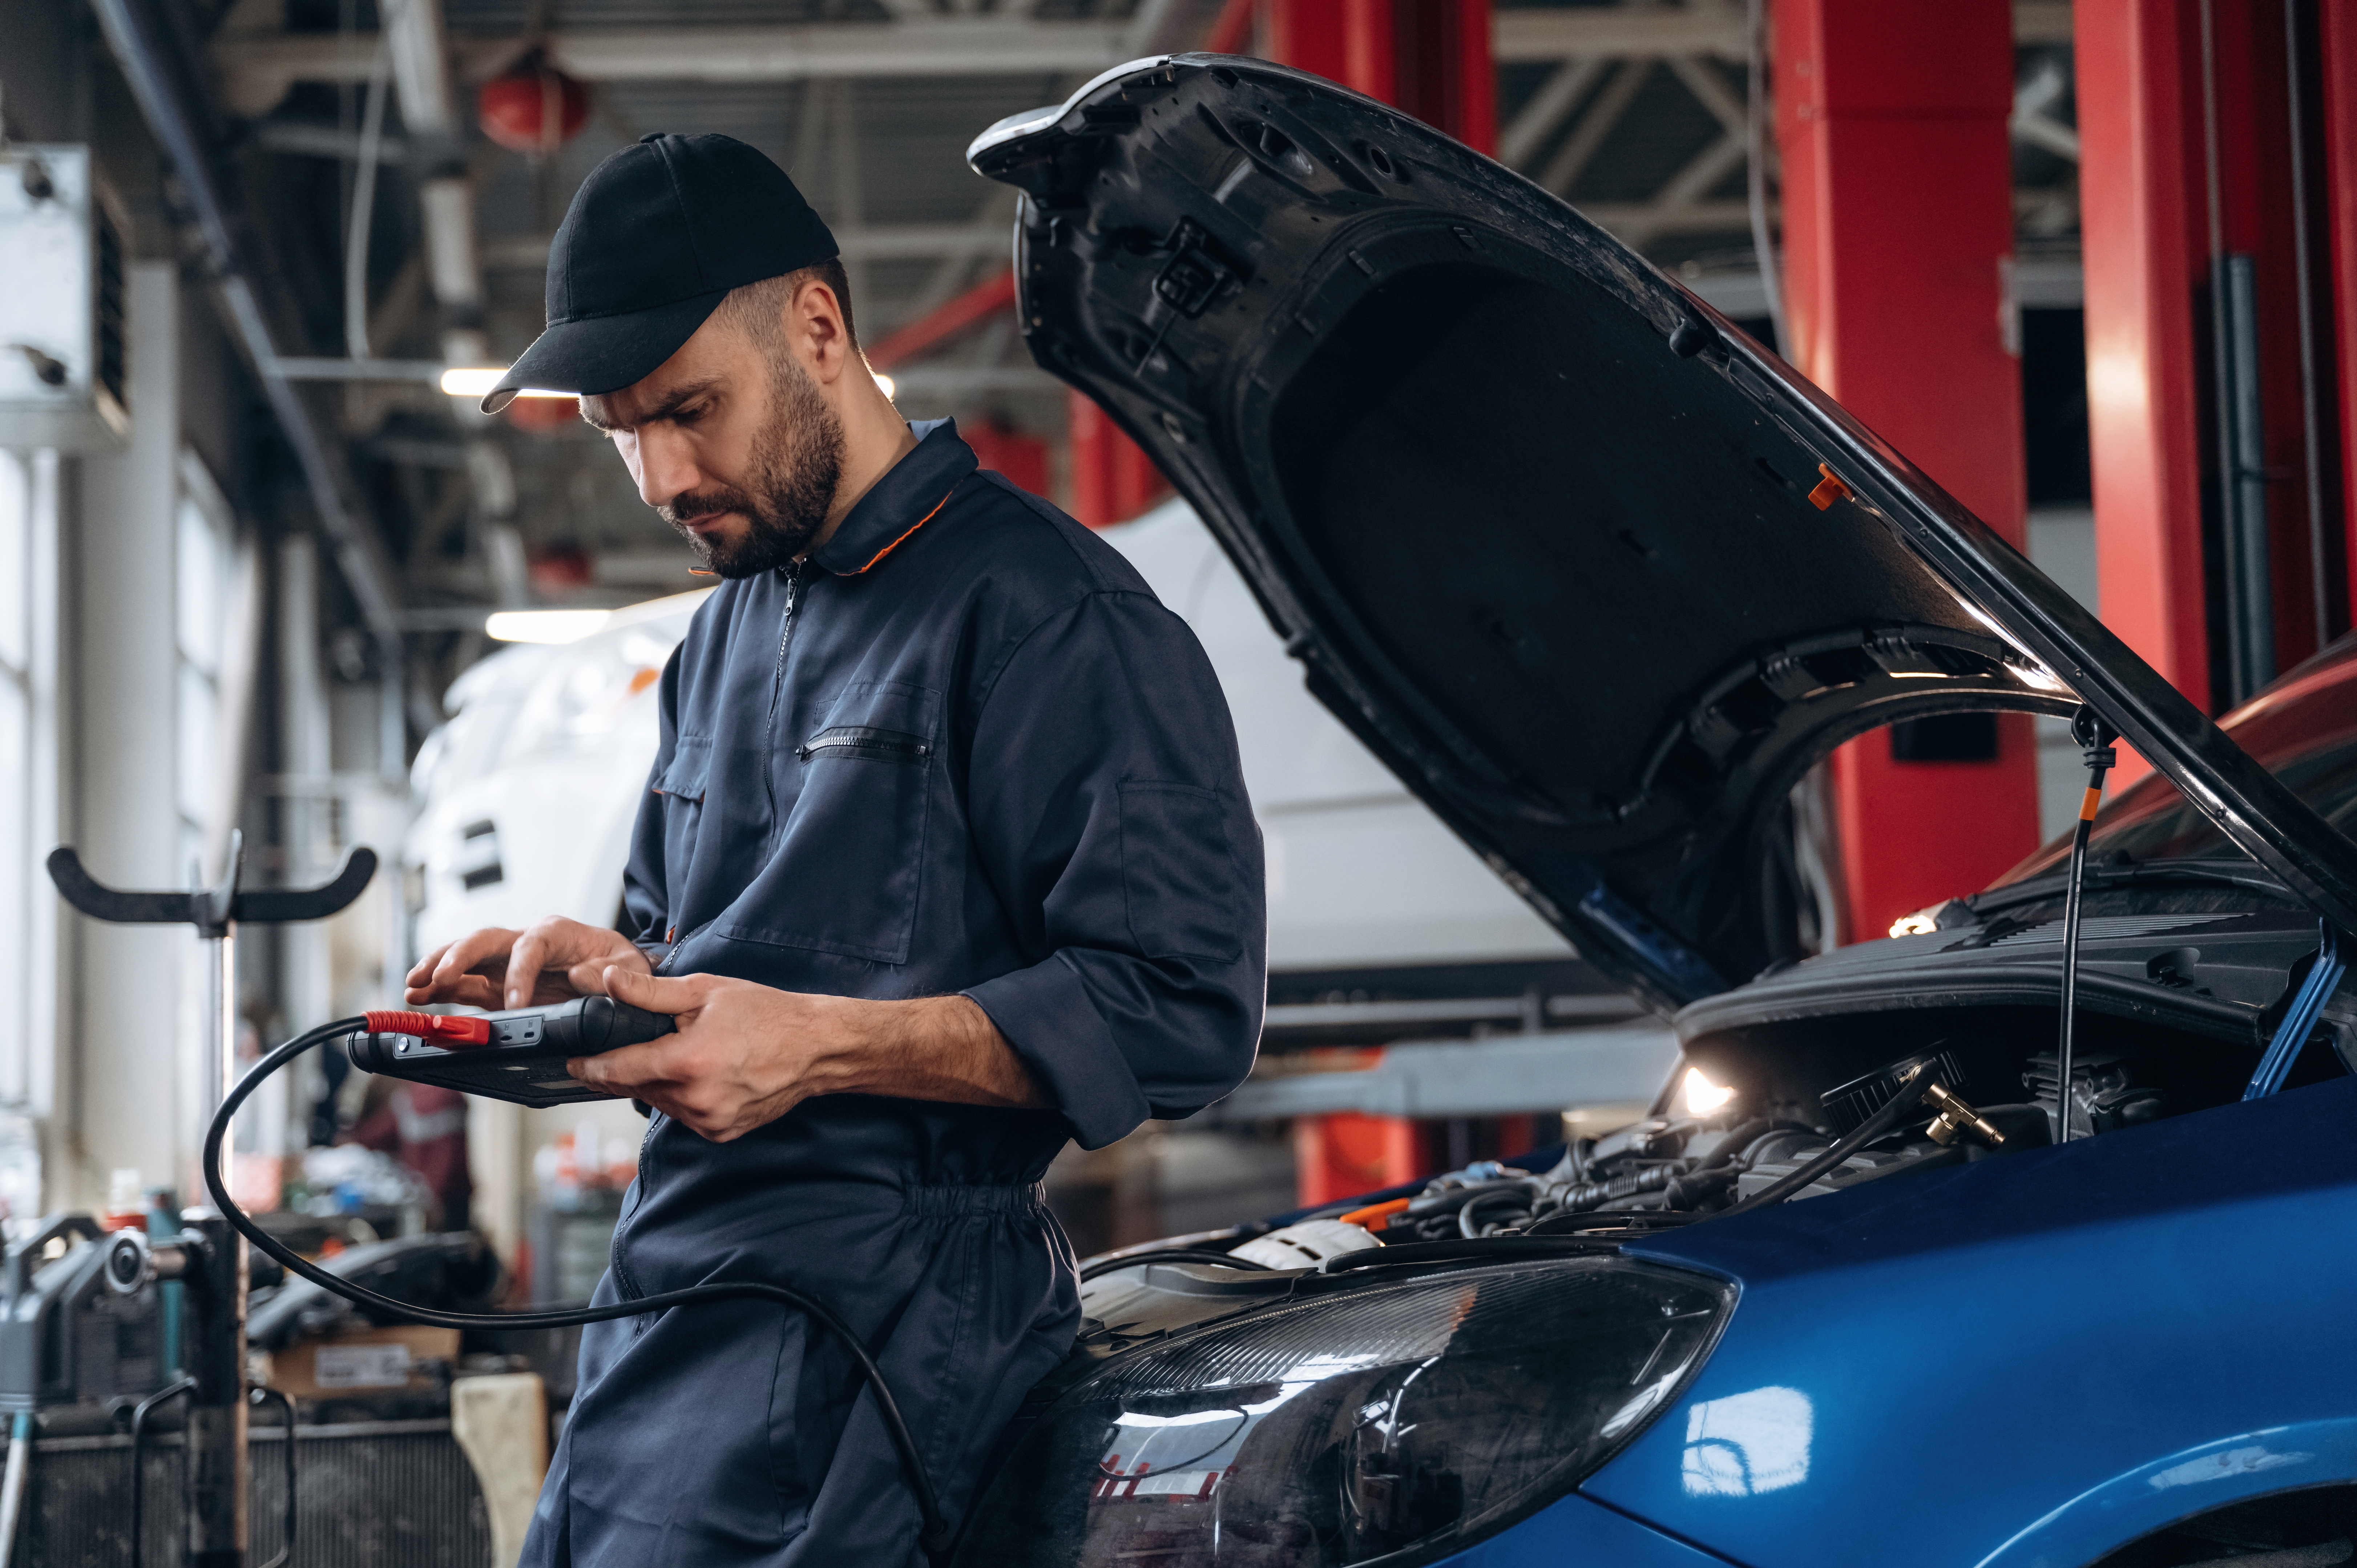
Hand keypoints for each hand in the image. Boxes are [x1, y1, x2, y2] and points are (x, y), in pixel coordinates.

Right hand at [406, 917, 652, 1010]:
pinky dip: (441, 989)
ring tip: (413, 987)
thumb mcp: (630, 967)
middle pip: (485, 940)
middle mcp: (526, 941)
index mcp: (559, 933)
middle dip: (459, 957)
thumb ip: (612, 973)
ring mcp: (507, 962)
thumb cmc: (621, 965)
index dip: (519, 973)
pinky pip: (466, 982)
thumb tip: (584, 977)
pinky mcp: (497, 982)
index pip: (531, 946)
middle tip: (439, 979)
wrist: (619, 972)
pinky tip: (419, 997)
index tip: (515, 1003)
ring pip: (466, 957)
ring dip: (438, 970)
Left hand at [575, 967, 1046, 1141]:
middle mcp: (697, 1099)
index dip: (587, 1066)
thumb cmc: (767, 1013)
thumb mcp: (705, 991)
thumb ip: (648, 992)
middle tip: (620, 1046)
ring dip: (653, 1082)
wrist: (818, 1048)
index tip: (570, 1061)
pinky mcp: (721, 1133)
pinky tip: (699, 1072)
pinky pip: (683, 1114)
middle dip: (623, 1067)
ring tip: (673, 1053)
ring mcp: (710, 1121)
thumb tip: (602, 981)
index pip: (617, 1070)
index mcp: (689, 1061)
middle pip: (635, 1087)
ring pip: (658, 1103)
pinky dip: (680, 1095)